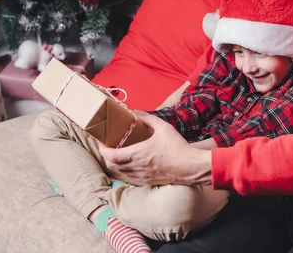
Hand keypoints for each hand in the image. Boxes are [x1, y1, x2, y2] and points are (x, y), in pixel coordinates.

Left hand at [98, 112, 212, 185]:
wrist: (191, 167)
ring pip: (120, 172)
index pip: (111, 155)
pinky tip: (131, 162)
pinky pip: (130, 177)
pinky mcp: (147, 181)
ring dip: (115, 163)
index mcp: (138, 154)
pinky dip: (125, 170)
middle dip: (106, 156)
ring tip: (118, 153)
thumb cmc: (177, 147)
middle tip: (107, 147)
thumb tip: (134, 112)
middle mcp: (137, 167)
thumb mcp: (163, 127)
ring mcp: (141, 176)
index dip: (103, 150)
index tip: (101, 142)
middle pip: (112, 165)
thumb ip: (147, 118)